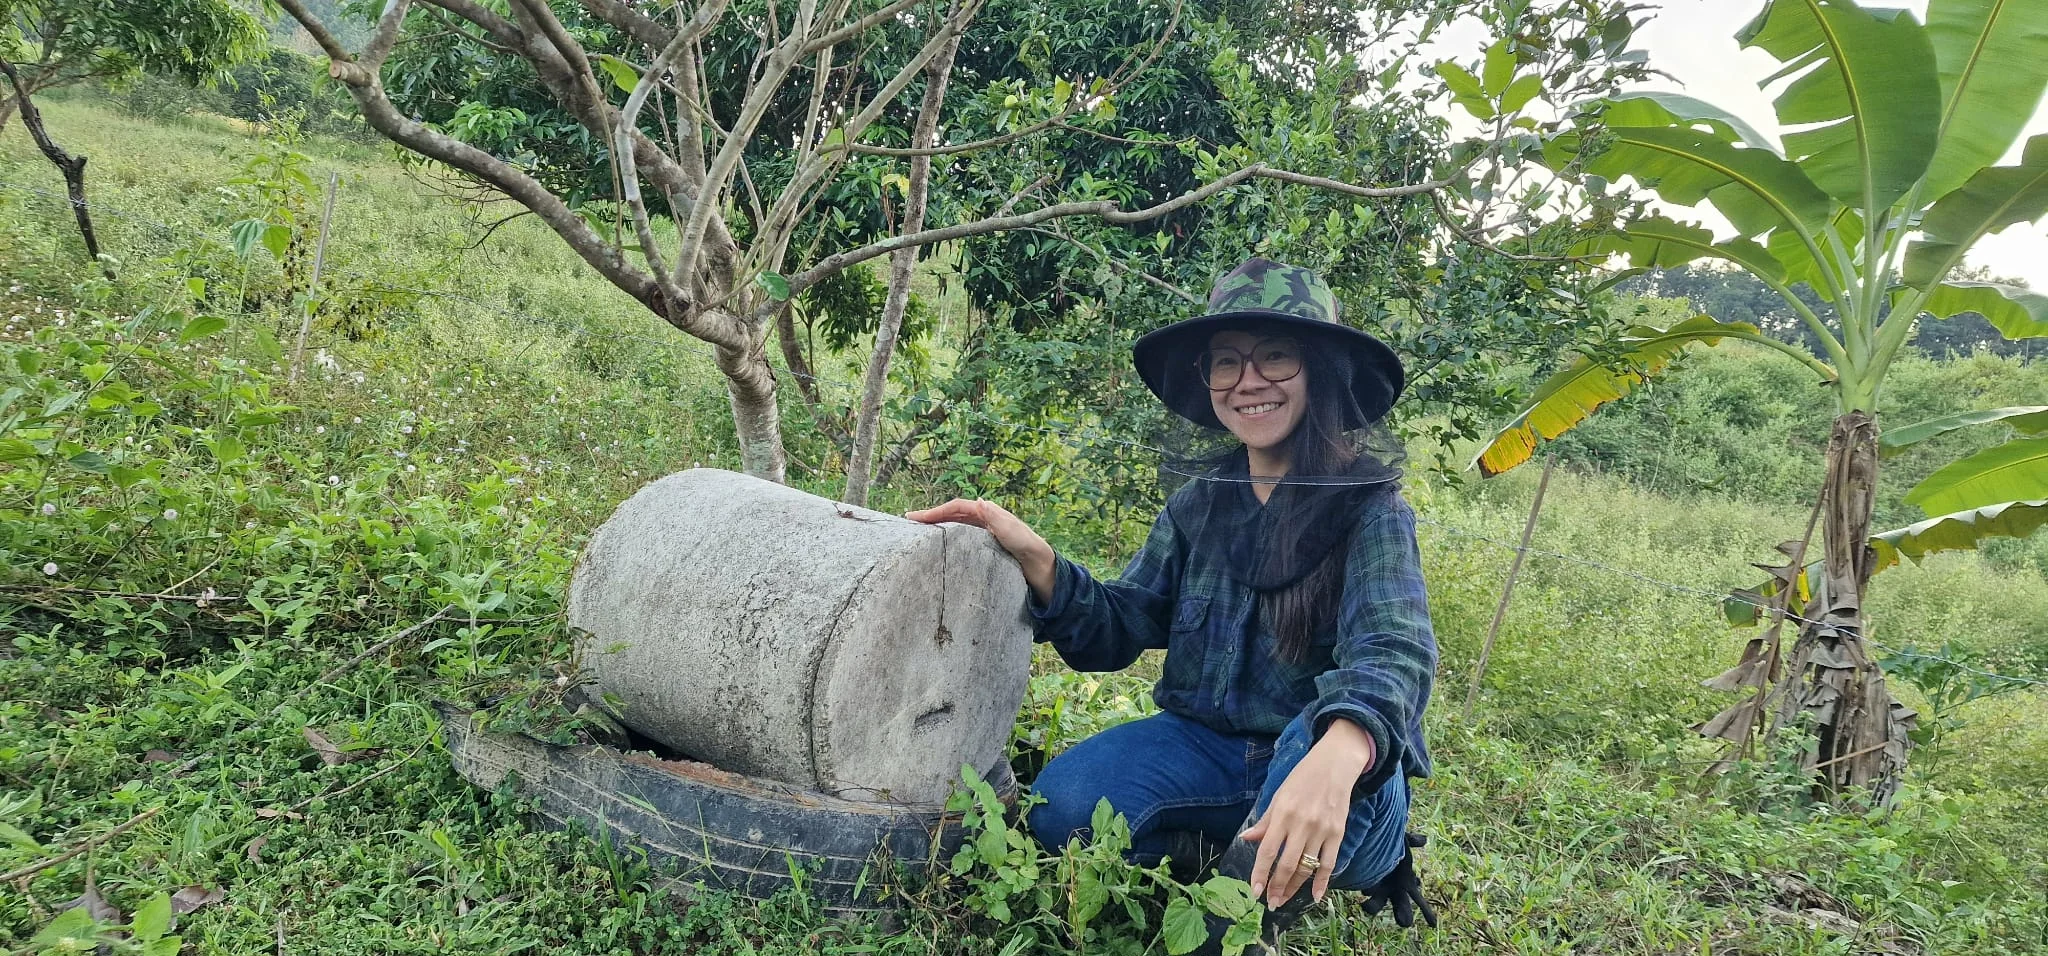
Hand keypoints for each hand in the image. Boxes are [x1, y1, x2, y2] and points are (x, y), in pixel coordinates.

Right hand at [904, 498, 1056, 603]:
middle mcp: (985, 521)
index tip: (916, 518)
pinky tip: (938, 550)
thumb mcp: (1016, 535)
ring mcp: (984, 535)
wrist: (1045, 572)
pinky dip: (947, 542)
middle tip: (909, 523)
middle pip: (953, 516)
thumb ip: (999, 520)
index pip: (957, 508)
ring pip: (955, 528)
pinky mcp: (985, 549)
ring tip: (918, 535)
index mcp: (990, 514)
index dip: (936, 511)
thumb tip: (980, 502)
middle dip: (931, 518)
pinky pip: (961, 541)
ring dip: (937, 529)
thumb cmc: (1032, 552)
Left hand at [1239, 720, 1374, 907]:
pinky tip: (1315, 896)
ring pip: (1306, 867)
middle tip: (1270, 902)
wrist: (1335, 764)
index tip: (1255, 891)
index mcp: (1283, 814)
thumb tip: (1246, 839)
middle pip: (1287, 864)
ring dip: (1294, 887)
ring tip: (1284, 899)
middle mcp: (1301, 824)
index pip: (1268, 851)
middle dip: (1277, 887)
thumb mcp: (1278, 796)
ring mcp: (1321, 830)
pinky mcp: (1338, 833)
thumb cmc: (1302, 778)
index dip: (1260, 873)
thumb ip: (1265, 821)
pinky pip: (1329, 863)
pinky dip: (1322, 882)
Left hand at [1360, 832, 1435, 928]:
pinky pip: (1366, 891)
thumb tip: (1423, 840)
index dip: (1426, 912)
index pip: (1418, 900)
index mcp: (1405, 883)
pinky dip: (1368, 892)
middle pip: (1400, 906)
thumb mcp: (1402, 839)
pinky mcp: (1362, 883)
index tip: (1432, 924)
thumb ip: (1412, 840)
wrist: (1367, 839)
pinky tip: (1367, 890)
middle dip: (1403, 914)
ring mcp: (1377, 889)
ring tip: (1368, 905)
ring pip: (1376, 904)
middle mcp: (1392, 890)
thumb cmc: (1388, 842)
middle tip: (1405, 922)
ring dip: (1374, 906)